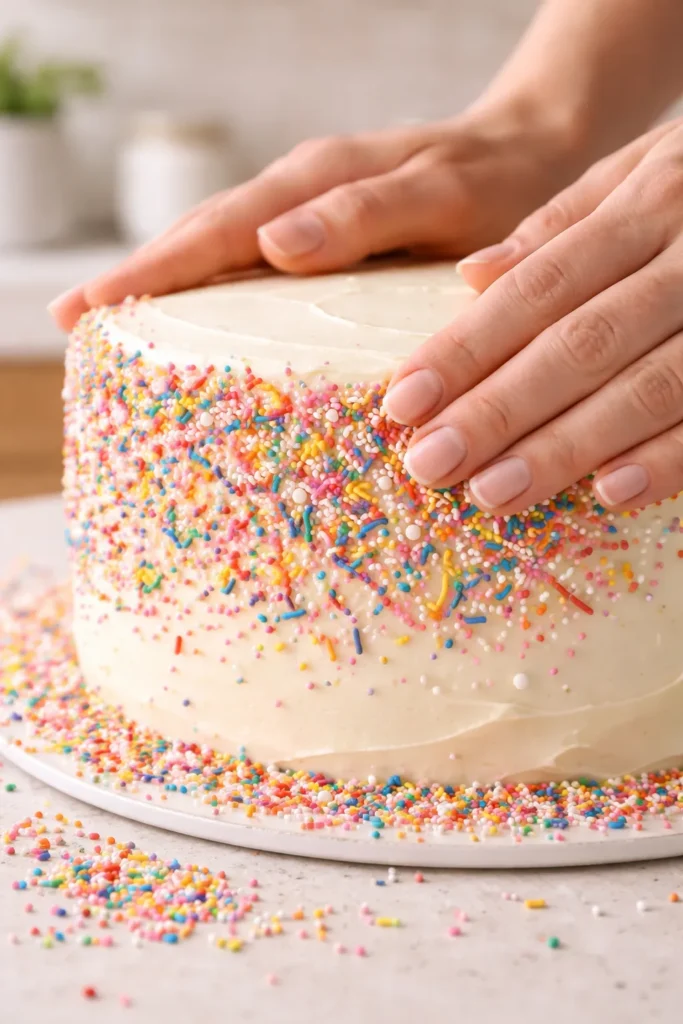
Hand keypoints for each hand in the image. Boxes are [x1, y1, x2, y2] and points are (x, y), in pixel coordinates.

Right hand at [49, 103, 585, 330]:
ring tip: (109, 321)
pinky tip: (192, 315)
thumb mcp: (440, 198)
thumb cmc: (494, 184)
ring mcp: (308, 215)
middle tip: (71, 319)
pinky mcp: (322, 233)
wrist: (532, 153)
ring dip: (164, 282)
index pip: (216, 231)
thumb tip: (271, 244)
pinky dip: (212, 282)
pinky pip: (252, 256)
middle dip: (136, 278)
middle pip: (201, 235)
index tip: (91, 308)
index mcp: (318, 188)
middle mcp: (301, 196)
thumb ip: (365, 217)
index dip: (153, 271)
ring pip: (219, 245)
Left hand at [383, 119, 682, 513]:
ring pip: (647, 385)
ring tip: (493, 494)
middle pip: (582, 342)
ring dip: (567, 447)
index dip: (468, 347)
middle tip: (431, 465)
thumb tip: (472, 277)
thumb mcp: (644, 171)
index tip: (404, 401)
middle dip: (500, 409)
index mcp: (650, 203)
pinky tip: (611, 493)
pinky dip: (671, 456)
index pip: (539, 286)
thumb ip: (563, 225)